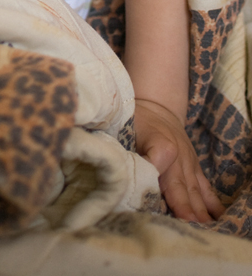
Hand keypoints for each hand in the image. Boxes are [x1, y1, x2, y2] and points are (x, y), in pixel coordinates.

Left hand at [134, 99, 224, 222]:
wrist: (157, 108)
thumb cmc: (138, 120)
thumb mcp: (126, 127)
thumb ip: (124, 150)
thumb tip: (121, 174)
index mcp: (162, 146)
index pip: (155, 170)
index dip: (152, 187)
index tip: (150, 204)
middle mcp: (179, 157)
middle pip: (180, 187)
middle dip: (183, 207)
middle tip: (186, 224)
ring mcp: (190, 164)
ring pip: (194, 190)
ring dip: (197, 210)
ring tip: (199, 227)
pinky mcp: (195, 168)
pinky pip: (205, 188)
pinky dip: (210, 204)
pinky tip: (214, 218)